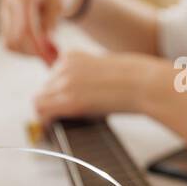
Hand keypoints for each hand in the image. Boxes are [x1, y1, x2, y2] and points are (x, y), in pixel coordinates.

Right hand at [0, 0, 87, 64]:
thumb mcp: (60, 4)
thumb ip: (51, 21)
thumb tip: (45, 40)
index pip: (25, 29)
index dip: (38, 48)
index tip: (54, 59)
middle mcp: (8, 1)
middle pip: (15, 39)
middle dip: (35, 53)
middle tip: (54, 61)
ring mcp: (3, 11)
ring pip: (10, 44)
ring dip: (30, 54)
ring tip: (51, 53)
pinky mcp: (3, 21)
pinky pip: (10, 43)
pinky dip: (25, 51)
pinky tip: (41, 48)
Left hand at [33, 51, 168, 123]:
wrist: (146, 83)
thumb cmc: (135, 79)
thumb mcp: (104, 70)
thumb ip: (86, 77)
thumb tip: (78, 95)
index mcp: (72, 56)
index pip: (51, 75)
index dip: (55, 92)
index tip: (61, 104)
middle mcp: (64, 67)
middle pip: (44, 88)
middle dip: (52, 103)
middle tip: (61, 118)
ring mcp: (65, 83)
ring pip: (40, 100)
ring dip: (49, 113)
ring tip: (58, 125)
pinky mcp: (70, 100)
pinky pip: (42, 112)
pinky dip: (45, 122)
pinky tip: (52, 129)